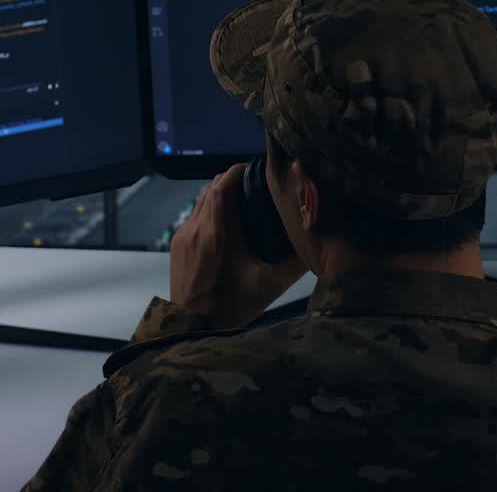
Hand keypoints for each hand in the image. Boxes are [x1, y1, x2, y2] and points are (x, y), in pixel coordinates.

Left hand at [169, 164, 308, 328]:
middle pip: (212, 187)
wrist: (192, 326)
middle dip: (232, 181)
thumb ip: (295, 263)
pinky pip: (194, 216)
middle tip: (254, 185)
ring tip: (241, 202)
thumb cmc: (231, 306)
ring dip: (219, 195)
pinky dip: (210, 211)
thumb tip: (318, 246)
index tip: (254, 169)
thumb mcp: (269, 285)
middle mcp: (198, 228)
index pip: (223, 184)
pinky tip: (225, 225)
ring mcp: (184, 235)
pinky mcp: (178, 244)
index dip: (238, 171)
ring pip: (201, 200)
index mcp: (219, 233)